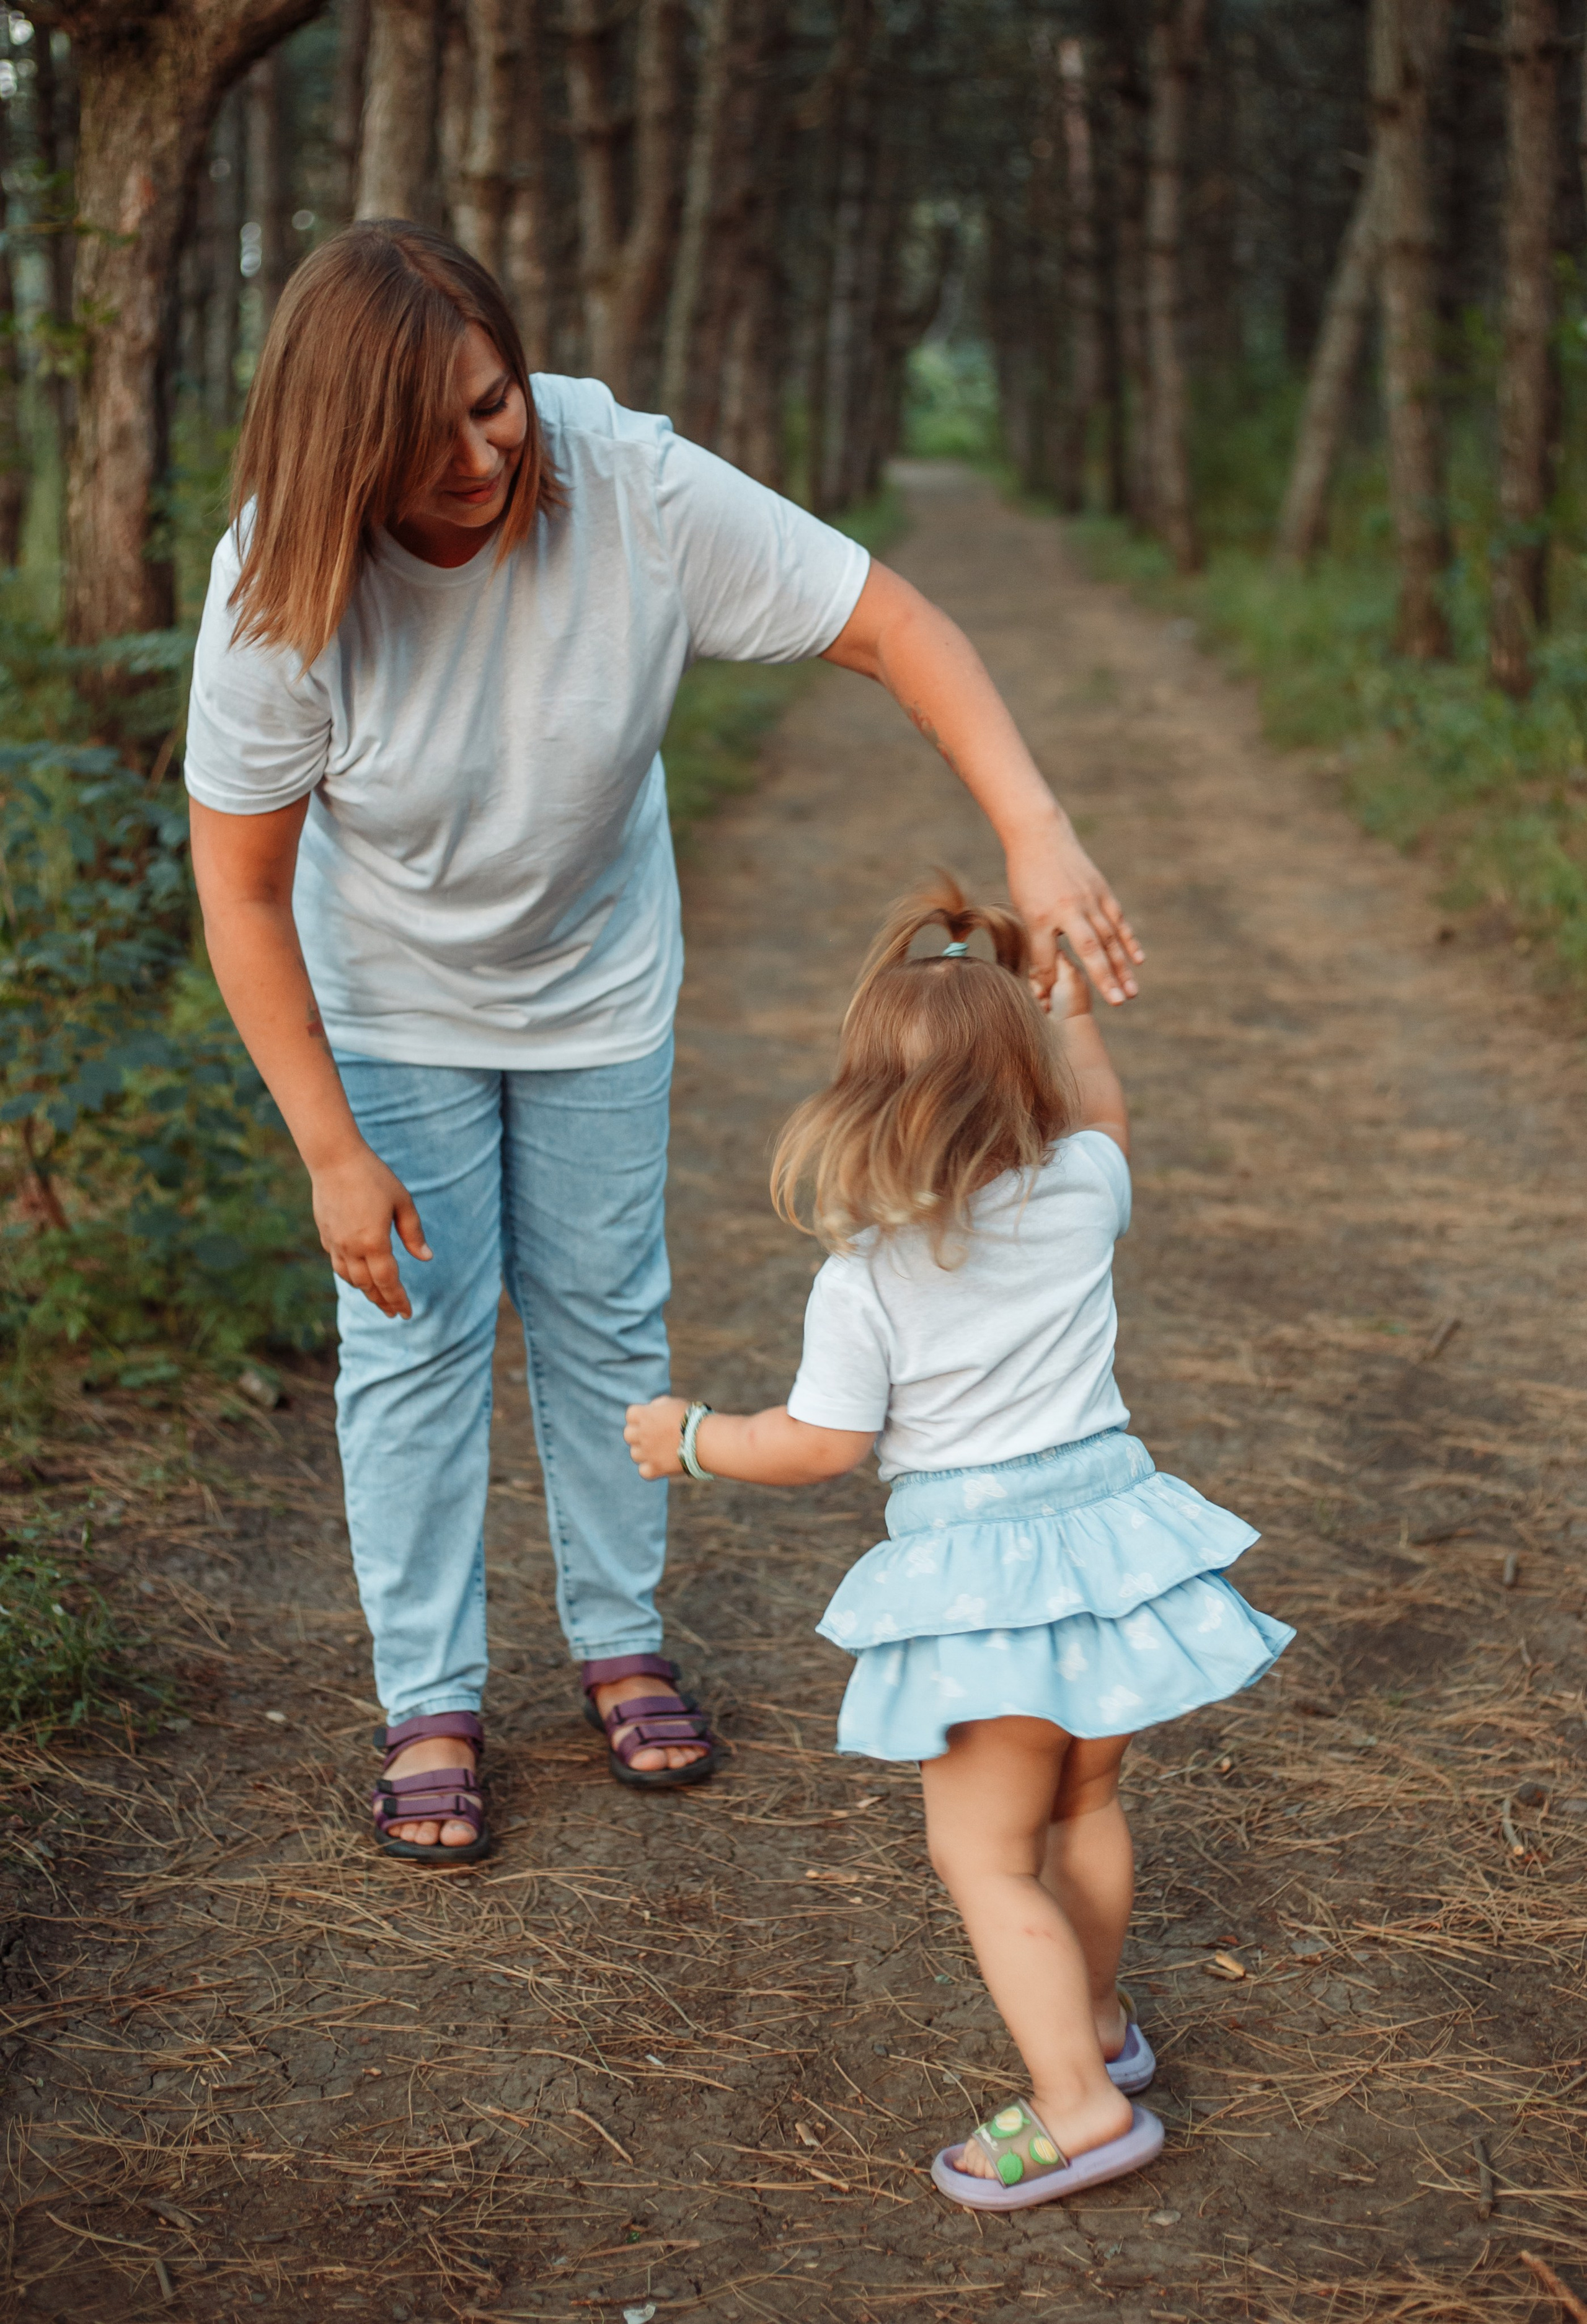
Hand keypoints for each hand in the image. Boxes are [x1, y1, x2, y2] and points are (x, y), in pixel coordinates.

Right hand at [311, 1145, 431, 1318]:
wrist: (334, 1159)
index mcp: (374, 1241)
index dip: (398, 1299)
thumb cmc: (374, 1177)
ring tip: (378, 1298)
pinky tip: (357, 1275)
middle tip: (394, 1313)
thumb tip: (426, 1258)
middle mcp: (352, 1247)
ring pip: (350, 1278)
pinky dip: (349, 1275)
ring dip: (365, 1291)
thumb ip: (414, 1233)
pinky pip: (338, 1263)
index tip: (407, 1313)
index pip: (388, 1281)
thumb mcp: (403, 1202)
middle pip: (368, 1285)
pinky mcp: (325, 1234)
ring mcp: (335, 1242)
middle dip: (382, 1301)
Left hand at [625, 1394, 688, 1479]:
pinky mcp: (655, 1468)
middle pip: (628, 1435)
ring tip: (659, 1450)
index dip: (640, 1416)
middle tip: (653, 1435)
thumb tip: (651, 1410)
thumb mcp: (673, 1403)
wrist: (704, 1439)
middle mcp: (642, 1434)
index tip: (651, 1419)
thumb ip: (658, 1406)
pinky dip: (650, 1469)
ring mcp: (647, 1453)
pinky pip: (643, 1471)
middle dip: (638, 1434)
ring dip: (644, 1452)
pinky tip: (660, 1464)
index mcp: (646, 1416)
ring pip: (634, 1454)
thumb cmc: (692, 1418)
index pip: (631, 1414)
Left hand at [1007, 818, 1141, 1009]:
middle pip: (1089, 949)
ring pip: (1109, 938)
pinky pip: (1118, 921)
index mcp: (1042, 915)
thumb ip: (1035, 944)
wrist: (1041, 837)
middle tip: (1118, 1003)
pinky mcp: (1102, 892)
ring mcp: (1090, 899)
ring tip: (1131, 992)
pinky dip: (1128, 941)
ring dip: (1122, 966)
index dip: (1047, 980)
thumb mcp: (1024, 911)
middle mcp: (1069, 908)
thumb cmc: (1027, 878)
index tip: (1049, 1005)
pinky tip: (1138, 961)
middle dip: (1104, 977)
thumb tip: (1040, 980)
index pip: (1046, 956)